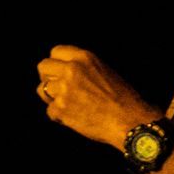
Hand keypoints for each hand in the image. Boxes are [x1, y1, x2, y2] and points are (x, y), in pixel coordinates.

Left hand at [36, 44, 155, 149]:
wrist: (131, 122)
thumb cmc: (123, 99)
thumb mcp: (104, 71)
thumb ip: (82, 67)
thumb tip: (61, 71)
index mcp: (84, 58)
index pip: (55, 51)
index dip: (56, 63)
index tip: (59, 71)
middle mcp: (71, 70)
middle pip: (43, 67)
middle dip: (47, 77)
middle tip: (56, 88)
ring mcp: (64, 89)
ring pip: (42, 89)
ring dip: (51, 97)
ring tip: (68, 104)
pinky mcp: (60, 108)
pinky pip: (50, 110)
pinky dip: (59, 116)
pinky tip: (75, 118)